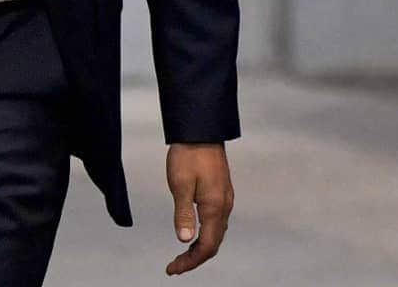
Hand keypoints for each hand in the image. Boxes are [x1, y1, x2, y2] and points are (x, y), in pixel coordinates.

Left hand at [165, 141, 233, 275]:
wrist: (200, 128)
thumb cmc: (188, 154)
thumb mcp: (180, 184)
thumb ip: (183, 213)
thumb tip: (184, 240)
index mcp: (215, 206)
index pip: (206, 246)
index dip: (190, 261)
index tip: (172, 269)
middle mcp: (224, 205)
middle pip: (213, 243)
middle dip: (195, 258)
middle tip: (175, 266)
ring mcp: (225, 197)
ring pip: (216, 232)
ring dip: (201, 247)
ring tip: (182, 254)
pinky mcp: (222, 190)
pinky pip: (217, 220)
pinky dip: (206, 233)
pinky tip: (194, 232)